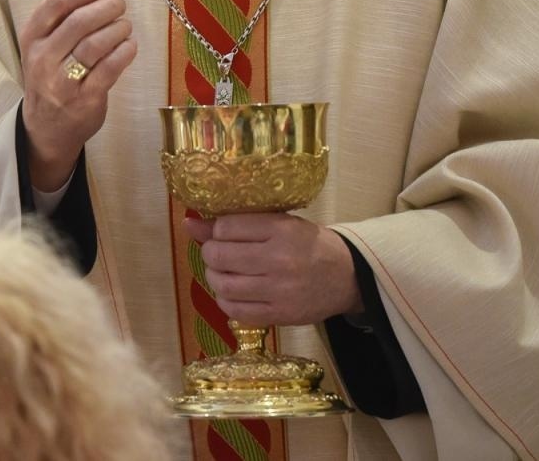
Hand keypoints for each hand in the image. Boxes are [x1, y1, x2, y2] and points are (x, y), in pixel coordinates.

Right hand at [20, 0, 136, 190]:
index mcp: (31, 39)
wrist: (46, 129)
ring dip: (117, 29)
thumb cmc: (50, 78)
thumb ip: (65, 22)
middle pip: (78, 22)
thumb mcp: (44, 49)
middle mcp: (42, 59)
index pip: (56, 3)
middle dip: (106, 7)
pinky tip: (130, 46)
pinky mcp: (84, 100)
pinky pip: (109, 69)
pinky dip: (124, 52)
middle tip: (120, 5)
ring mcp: (62, 82)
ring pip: (94, 44)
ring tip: (125, 26)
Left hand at [183, 213, 361, 325]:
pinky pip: (236, 311)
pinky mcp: (281, 315)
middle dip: (210, 254)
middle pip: (219, 256)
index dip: (215, 230)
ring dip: (214, 278)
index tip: (219, 234)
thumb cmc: (309, 244)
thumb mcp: (280, 223)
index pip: (227, 227)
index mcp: (281, 229)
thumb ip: (237, 224)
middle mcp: (279, 259)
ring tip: (223, 273)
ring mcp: (280, 290)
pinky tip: (233, 293)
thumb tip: (189, 224)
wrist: (348, 275)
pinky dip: (225, 301)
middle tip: (217, 254)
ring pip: (223, 285)